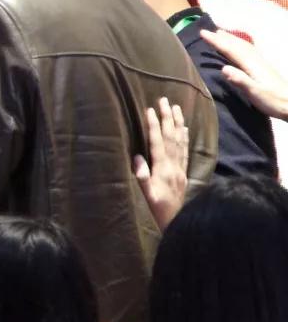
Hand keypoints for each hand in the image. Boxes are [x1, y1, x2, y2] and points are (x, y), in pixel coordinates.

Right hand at [133, 97, 187, 231]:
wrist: (177, 222)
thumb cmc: (158, 209)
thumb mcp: (147, 195)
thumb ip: (142, 176)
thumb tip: (136, 156)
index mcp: (163, 169)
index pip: (158, 143)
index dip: (154, 126)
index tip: (150, 110)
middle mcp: (174, 166)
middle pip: (171, 137)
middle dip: (168, 118)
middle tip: (165, 100)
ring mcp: (180, 168)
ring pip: (180, 141)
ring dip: (178, 123)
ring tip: (176, 108)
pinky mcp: (183, 172)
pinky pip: (184, 150)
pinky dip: (184, 137)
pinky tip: (184, 128)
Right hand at [201, 29, 287, 119]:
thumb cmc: (272, 100)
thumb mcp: (254, 92)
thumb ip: (240, 80)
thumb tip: (223, 68)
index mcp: (251, 65)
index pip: (230, 50)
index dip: (216, 41)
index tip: (202, 33)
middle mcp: (255, 60)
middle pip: (237, 45)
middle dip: (222, 37)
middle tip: (208, 30)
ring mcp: (260, 62)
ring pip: (243, 46)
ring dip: (231, 38)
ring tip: (221, 34)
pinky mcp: (263, 67)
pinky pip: (248, 50)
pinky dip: (240, 44)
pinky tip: (240, 47)